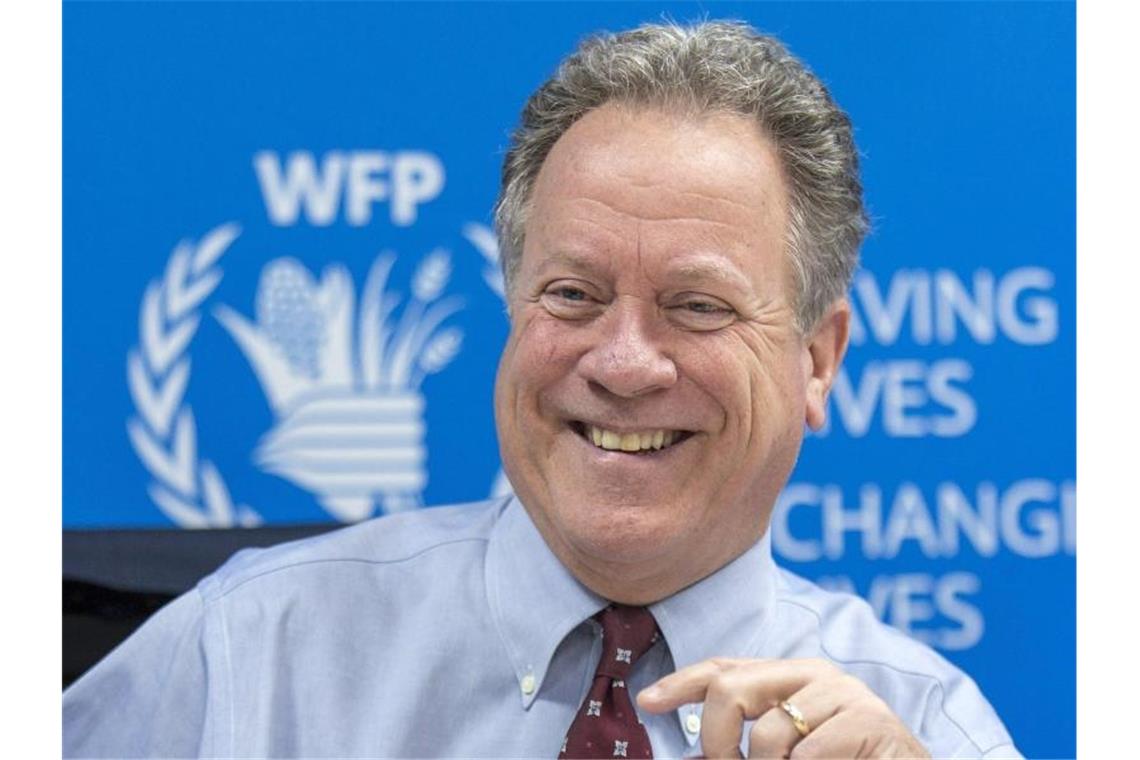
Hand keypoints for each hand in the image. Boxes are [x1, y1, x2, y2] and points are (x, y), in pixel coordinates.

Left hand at [636, 657, 929, 758]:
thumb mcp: (787, 753)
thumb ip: (746, 746)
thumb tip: (694, 755)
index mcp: (789, 678)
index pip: (723, 669)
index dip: (680, 683)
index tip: (645, 701)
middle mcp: (813, 674)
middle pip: (731, 689)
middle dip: (716, 742)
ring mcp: (844, 692)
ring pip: (768, 735)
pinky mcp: (870, 718)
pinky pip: (810, 755)